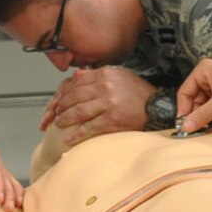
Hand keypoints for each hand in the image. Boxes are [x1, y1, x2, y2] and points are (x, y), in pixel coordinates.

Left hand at [39, 66, 154, 144]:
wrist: (156, 107)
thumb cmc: (138, 93)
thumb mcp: (119, 75)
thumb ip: (97, 75)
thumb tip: (76, 76)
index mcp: (106, 73)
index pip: (76, 81)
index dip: (63, 92)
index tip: (58, 100)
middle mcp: (105, 86)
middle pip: (74, 96)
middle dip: (61, 106)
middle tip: (55, 113)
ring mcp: (108, 103)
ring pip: (78, 111)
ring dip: (65, 119)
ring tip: (59, 123)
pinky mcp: (112, 119)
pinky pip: (89, 127)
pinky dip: (77, 133)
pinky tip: (70, 137)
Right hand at [175, 59, 211, 131]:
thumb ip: (203, 115)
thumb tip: (187, 126)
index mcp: (204, 71)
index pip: (185, 93)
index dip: (184, 110)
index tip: (185, 125)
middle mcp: (209, 78)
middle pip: (196, 102)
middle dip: (202, 114)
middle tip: (203, 127)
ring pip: (208, 107)